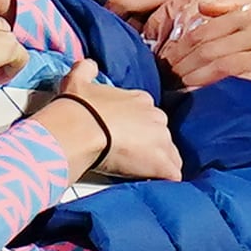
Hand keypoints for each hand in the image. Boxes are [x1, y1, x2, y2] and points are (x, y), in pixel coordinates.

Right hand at [40, 66, 177, 181]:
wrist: (79, 129)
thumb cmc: (78, 107)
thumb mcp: (78, 80)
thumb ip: (86, 69)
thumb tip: (89, 64)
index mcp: (141, 99)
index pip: (148, 117)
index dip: (139, 130)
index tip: (125, 139)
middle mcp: (156, 117)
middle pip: (161, 136)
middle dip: (151, 148)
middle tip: (130, 159)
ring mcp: (161, 140)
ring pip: (170, 155)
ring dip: (158, 165)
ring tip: (140, 176)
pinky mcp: (161, 162)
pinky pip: (172, 175)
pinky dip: (164, 181)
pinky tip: (153, 185)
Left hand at [111, 0, 250, 101]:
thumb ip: (235, 9)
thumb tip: (202, 8)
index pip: (205, 32)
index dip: (181, 49)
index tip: (167, 64)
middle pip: (208, 49)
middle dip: (182, 67)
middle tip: (166, 82)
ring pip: (221, 66)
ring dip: (195, 81)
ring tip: (179, 93)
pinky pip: (245, 83)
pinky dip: (223, 91)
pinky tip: (208, 100)